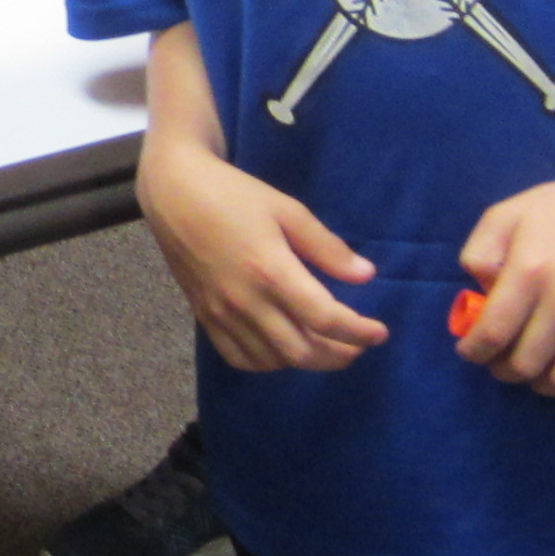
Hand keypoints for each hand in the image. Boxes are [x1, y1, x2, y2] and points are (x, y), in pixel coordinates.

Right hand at [138, 137, 387, 371]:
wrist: (174, 192)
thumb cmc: (234, 194)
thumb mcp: (287, 209)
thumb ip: (326, 247)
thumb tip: (366, 276)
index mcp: (271, 270)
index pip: (324, 318)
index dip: (358, 331)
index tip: (380, 332)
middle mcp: (246, 301)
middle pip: (301, 351)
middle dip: (337, 355)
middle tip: (357, 346)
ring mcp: (222, 313)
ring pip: (272, 360)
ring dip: (305, 361)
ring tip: (326, 347)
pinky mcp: (204, 317)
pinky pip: (239, 357)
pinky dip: (267, 362)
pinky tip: (282, 350)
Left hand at [453, 167, 554, 402]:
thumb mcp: (504, 216)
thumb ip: (479, 254)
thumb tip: (479, 298)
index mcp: (530, 272)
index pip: (493, 334)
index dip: (474, 351)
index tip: (471, 350)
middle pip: (526, 365)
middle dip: (504, 369)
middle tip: (501, 358)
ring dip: (544, 383)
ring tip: (537, 366)